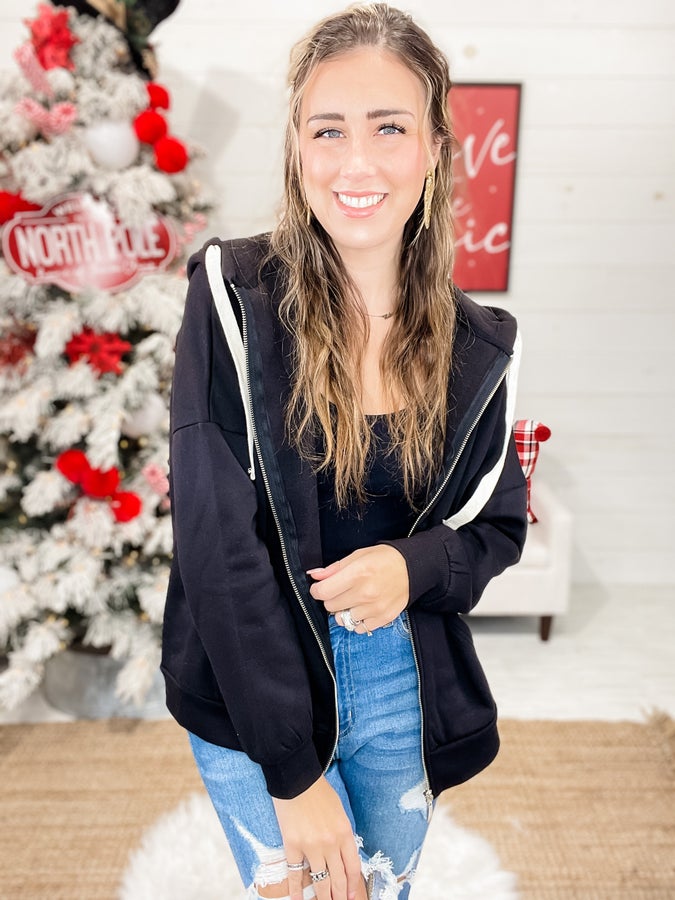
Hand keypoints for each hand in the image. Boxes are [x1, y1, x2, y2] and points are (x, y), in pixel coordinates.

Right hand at [272, 776, 362, 899]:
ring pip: (321, 881)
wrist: (297, 778)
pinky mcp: (293, 846)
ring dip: (324, 898)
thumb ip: (341, 833)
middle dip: (341, 896)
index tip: (353, 896)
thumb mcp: (338, 810)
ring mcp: (312, 847)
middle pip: (339, 878)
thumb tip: (341, 852)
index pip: (353, 867)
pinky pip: (295, 873)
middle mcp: (331, 843)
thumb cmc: (318, 791)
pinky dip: (295, 890)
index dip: (354, 885)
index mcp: (344, 833)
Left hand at [308, 545, 408, 633]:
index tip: (320, 587)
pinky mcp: (383, 618)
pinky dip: (358, 621)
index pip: (323, 592)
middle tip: (341, 591)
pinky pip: (359, 628)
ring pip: (343, 619)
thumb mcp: (358, 555)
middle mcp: (365, 593)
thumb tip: (314, 576)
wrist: (412, 568)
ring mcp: (375, 608)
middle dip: (331, 599)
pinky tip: (363, 609)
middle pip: (330, 606)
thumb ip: (334, 568)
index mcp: (357, 573)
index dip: (317, 590)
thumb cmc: (384, 559)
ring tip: (354, 600)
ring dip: (345, 610)